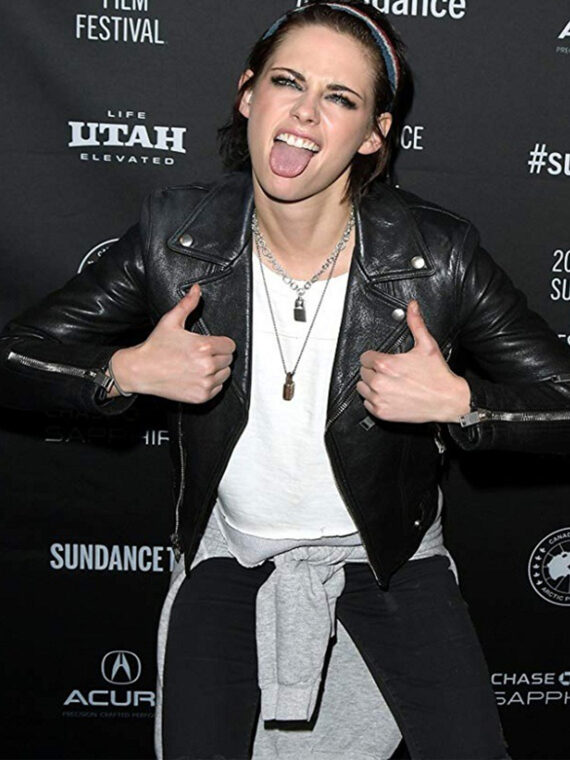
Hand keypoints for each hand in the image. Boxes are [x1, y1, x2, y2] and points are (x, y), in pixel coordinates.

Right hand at [109, 284, 235, 402]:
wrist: (140, 370)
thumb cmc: (155, 347)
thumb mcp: (171, 321)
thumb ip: (187, 304)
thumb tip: (197, 289)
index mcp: (204, 346)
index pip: (230, 345)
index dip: (221, 343)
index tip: (211, 344)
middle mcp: (206, 366)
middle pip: (228, 359)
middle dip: (218, 355)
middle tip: (202, 354)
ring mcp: (204, 382)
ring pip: (225, 374)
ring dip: (217, 369)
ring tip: (199, 365)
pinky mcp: (201, 396)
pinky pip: (218, 388)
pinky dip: (211, 383)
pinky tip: (197, 376)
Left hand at [356, 300, 469, 423]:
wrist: (447, 400)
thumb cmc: (437, 375)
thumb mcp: (427, 345)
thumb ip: (416, 323)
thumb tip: (412, 307)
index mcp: (386, 365)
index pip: (365, 357)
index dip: (374, 357)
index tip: (383, 360)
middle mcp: (379, 382)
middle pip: (363, 372)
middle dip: (373, 370)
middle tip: (389, 372)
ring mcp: (380, 399)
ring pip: (362, 388)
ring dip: (371, 385)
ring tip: (387, 383)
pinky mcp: (382, 412)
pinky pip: (367, 404)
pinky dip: (374, 400)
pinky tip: (388, 395)